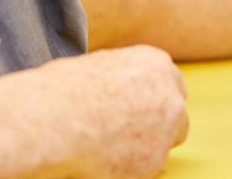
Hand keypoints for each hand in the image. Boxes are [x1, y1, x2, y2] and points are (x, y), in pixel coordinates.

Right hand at [6, 45, 187, 178]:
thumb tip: (125, 91)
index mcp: (157, 64)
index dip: (154, 99)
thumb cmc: (65, 89)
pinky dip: (130, 168)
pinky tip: (103, 160)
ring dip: (146, 146)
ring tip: (109, 146)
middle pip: (176, 114)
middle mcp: (170, 95)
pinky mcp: (154, 161)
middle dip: (159, 124)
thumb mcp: (103, 63)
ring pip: (166, 143)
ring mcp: (166, 129)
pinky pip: (148, 167)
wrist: (55, 118)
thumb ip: (127, 77)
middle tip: (129, 131)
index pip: (172, 84)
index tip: (140, 108)